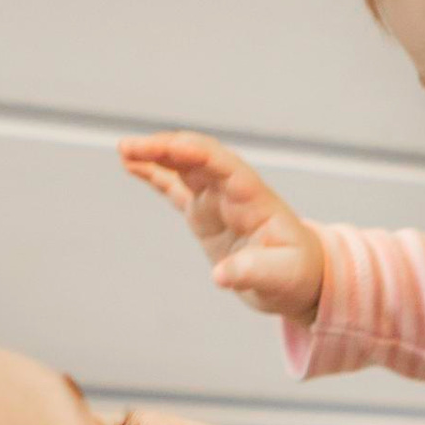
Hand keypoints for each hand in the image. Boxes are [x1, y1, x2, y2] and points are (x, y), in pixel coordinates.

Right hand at [119, 130, 326, 320]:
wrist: (300, 278)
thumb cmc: (295, 273)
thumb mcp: (281, 277)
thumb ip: (253, 272)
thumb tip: (221, 275)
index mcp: (253, 198)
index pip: (223, 164)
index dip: (195, 152)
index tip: (168, 147)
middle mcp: (233, 191)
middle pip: (197, 157)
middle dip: (165, 148)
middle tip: (129, 147)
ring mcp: (217, 200)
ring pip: (184, 167)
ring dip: (156, 155)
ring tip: (124, 150)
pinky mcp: (204, 215)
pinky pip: (176, 188)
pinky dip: (155, 175)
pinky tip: (132, 165)